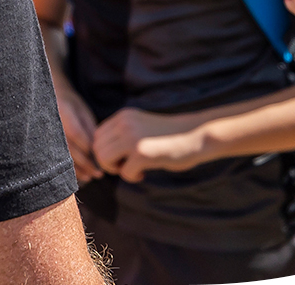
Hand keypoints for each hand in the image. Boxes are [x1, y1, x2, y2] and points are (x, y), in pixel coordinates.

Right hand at [53, 82, 101, 183]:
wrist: (52, 101)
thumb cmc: (72, 107)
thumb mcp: (83, 113)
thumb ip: (88, 130)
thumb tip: (97, 151)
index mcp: (62, 111)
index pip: (75, 132)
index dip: (87, 145)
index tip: (99, 155)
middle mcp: (51, 124)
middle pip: (68, 148)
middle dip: (84, 162)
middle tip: (98, 173)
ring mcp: (45, 135)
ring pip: (62, 156)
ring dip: (77, 169)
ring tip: (90, 176)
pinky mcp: (43, 144)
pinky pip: (56, 160)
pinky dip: (69, 169)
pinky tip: (80, 175)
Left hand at [93, 108, 214, 182]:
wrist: (197, 135)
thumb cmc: (169, 136)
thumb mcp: (140, 127)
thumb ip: (122, 135)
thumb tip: (99, 155)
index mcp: (123, 116)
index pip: (97, 136)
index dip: (106, 151)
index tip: (123, 157)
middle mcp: (125, 124)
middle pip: (97, 148)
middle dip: (108, 162)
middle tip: (126, 166)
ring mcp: (133, 137)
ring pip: (104, 159)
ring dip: (116, 169)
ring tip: (134, 169)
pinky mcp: (142, 153)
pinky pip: (124, 172)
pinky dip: (132, 177)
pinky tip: (144, 173)